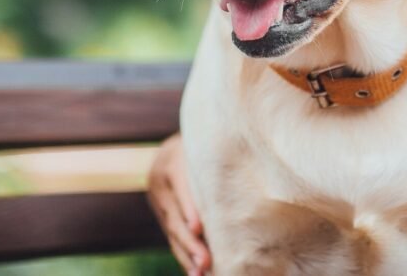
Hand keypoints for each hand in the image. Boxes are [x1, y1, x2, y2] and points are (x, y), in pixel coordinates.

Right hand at [147, 134, 211, 275]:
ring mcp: (157, 199)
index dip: (190, 209)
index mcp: (172, 162)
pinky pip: (171, 236)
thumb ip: (220, 164)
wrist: (176, 143)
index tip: (199, 228)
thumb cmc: (208, 144)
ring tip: (200, 273)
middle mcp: (159, 182)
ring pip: (172, 231)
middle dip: (190, 242)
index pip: (182, 188)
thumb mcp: (209, 146)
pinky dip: (183, 253)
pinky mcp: (160, 213)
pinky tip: (194, 271)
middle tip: (205, 262)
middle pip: (175, 216)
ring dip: (186, 254)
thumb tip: (250, 188)